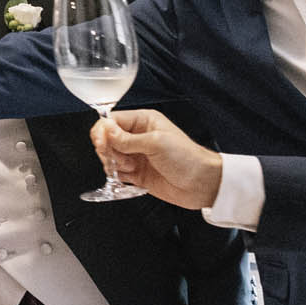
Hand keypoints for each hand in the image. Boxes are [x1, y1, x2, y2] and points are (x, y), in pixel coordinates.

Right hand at [90, 108, 224, 209]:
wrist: (201, 183)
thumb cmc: (187, 158)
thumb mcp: (156, 143)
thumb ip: (127, 138)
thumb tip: (105, 130)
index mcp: (144, 121)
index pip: (112, 121)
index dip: (104, 132)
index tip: (103, 144)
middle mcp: (138, 137)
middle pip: (107, 139)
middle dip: (109, 150)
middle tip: (119, 158)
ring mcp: (136, 155)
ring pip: (110, 156)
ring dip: (114, 164)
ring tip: (131, 167)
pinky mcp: (136, 173)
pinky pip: (116, 172)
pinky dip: (117, 175)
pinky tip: (129, 176)